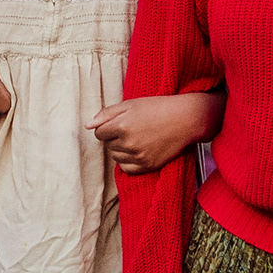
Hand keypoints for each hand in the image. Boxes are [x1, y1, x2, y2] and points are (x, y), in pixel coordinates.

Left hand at [91, 93, 219, 175]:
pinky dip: (128, 161)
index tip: (120, 122)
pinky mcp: (147, 166)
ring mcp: (138, 156)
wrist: (185, 119)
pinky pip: (126, 169)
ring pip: (115, 157)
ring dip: (121, 149)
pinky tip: (139, 150)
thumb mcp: (130, 104)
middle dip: (115, 137)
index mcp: (122, 125)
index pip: (98, 133)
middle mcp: (128, 143)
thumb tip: (87, 126)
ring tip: (138, 138)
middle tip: (133, 128)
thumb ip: (106, 114)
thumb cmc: (157, 108)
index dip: (107, 127)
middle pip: (107, 145)